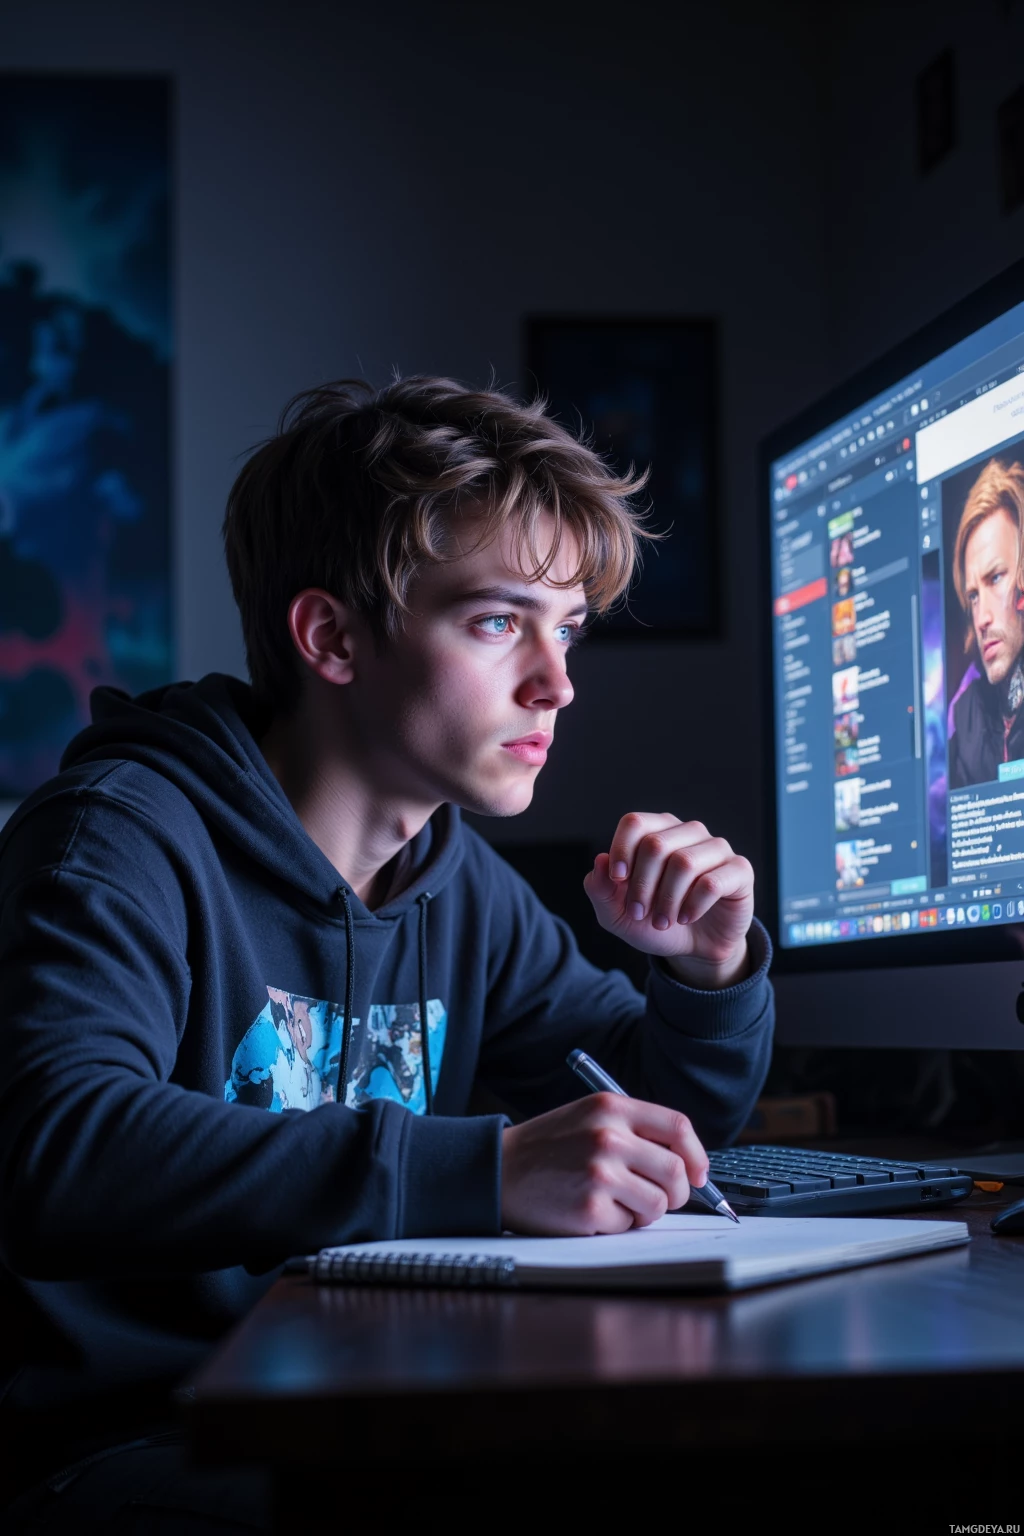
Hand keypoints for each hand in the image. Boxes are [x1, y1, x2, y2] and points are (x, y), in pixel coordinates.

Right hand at [501, 1093, 707, 1234]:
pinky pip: (629, 1224)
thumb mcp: (590, 1117)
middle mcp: (608, 1135)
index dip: (696, 1155)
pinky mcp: (590, 1208)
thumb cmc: (549, 1147)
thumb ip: (635, 1131)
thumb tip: (688, 1165)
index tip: (698, 1174)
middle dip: (677, 1192)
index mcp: (611, 1107)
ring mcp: (599, 1172)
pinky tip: (590, 1209)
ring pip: (659, 1203)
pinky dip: (616, 1224)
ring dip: (645, 1211)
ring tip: (617, 1202)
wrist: (498, 1169)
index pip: (678, 1126)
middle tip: (659, 1197)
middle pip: (676, 1170)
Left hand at [583, 812, 753, 988]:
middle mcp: (687, 832)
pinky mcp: (739, 870)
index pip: (635, 823)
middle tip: (639, 913)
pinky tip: (686, 918)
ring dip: (666, 900)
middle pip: (655, 845)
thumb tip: (599, 860)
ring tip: (662, 921)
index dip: (621, 851)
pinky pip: (712, 882)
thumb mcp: (616, 914)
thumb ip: (600, 889)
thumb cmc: (653, 922)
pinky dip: (692, 905)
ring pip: (684, 863)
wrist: (693, 948)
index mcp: (656, 832)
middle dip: (641, 886)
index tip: (617, 881)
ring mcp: (716, 848)